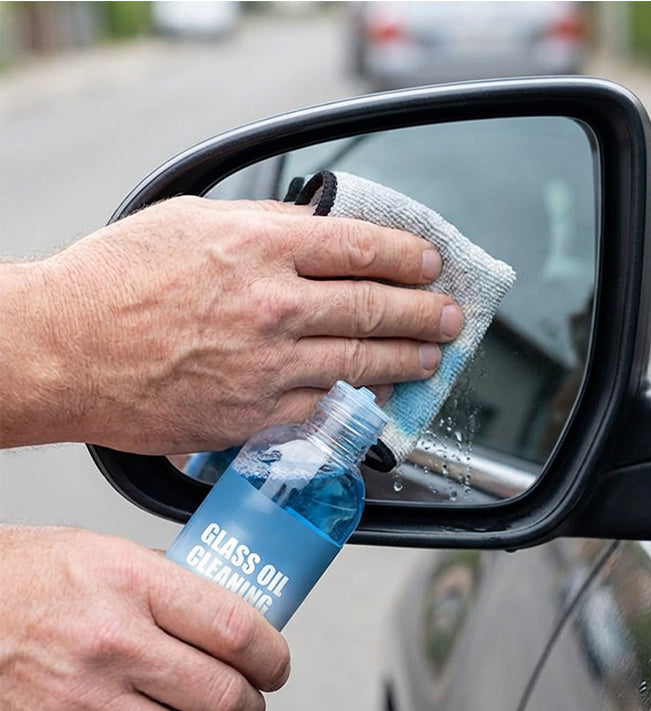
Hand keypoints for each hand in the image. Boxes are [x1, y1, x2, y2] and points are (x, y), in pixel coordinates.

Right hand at [0, 196, 462, 452]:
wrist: (63, 348)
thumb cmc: (114, 281)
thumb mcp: (190, 221)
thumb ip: (263, 226)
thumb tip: (315, 230)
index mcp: (259, 245)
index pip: (360, 246)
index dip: (406, 256)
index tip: (429, 264)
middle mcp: (272, 304)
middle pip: (374, 306)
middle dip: (424, 312)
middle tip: (450, 317)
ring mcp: (267, 363)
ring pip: (361, 360)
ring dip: (407, 360)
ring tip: (432, 357)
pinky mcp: (254, 413)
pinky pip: (325, 409)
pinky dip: (360, 403)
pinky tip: (379, 397)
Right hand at [0, 525, 290, 710]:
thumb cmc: (21, 576)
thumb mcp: (102, 552)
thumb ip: (163, 580)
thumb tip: (216, 607)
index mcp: (133, 583)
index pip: (235, 628)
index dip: (272, 655)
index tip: (275, 665)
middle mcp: (112, 643)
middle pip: (222, 696)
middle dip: (251, 708)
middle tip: (248, 704)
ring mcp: (79, 701)